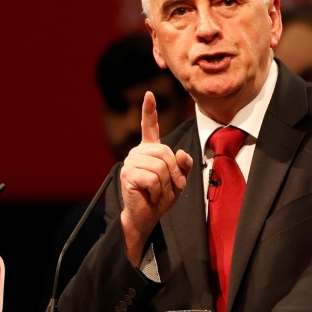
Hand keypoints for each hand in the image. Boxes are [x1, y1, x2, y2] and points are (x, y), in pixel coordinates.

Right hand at [120, 91, 192, 264]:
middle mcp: (138, 152)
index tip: (149, 94)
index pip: (149, 126)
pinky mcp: (128, 175)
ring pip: (160, 166)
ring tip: (158, 192)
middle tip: (172, 186)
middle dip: (174, 172)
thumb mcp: (179, 180)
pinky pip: (153, 178)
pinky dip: (157, 191)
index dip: (149, 110)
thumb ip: (183, 165)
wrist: (146, 217)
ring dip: (166, 184)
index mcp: (149, 150)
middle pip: (165, 152)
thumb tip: (181, 153)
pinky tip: (150, 195)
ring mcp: (131, 162)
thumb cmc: (161, 198)